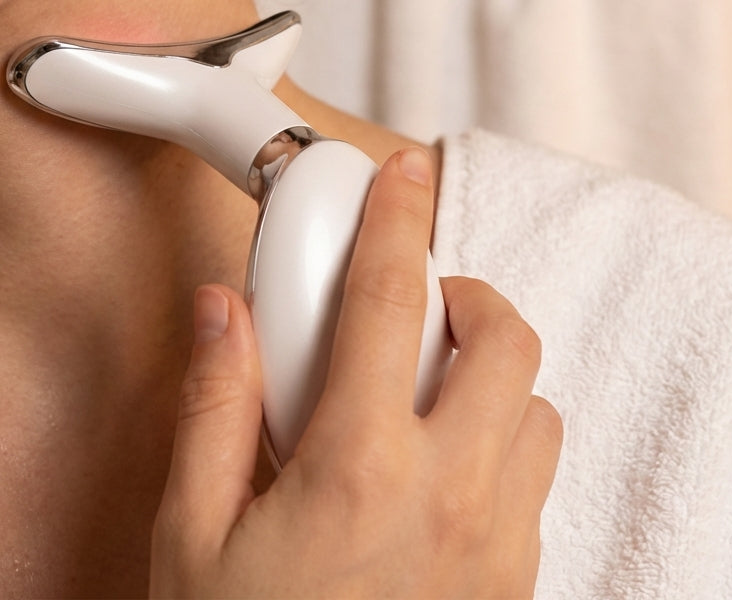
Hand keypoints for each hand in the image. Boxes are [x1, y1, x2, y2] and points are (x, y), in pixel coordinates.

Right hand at [150, 147, 561, 597]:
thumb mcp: (192, 536)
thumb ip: (214, 404)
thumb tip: (223, 309)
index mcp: (359, 468)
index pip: (388, 301)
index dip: (394, 218)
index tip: (400, 172)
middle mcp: (450, 496)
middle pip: (506, 340)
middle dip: (466, 297)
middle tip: (410, 311)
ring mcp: (497, 544)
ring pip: (538, 406)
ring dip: (488, 376)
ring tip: (419, 392)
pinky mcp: (516, 585)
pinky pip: (537, 475)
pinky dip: (503, 440)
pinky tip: (436, 465)